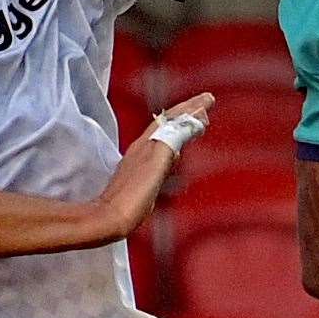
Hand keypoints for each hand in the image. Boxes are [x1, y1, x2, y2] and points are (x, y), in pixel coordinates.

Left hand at [98, 92, 214, 236]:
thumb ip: (173, 138)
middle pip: (167, 123)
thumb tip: (192, 121)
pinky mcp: (140, 178)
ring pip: (164, 136)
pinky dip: (174, 145)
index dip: (191, 107)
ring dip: (181, 127)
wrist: (109, 219)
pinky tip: (175, 154)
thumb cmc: (133, 194)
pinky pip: (162, 152)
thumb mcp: (158, 160)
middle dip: (187, 112)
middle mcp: (142, 148)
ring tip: (195, 124)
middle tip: (205, 104)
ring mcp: (140, 163)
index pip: (173, 117)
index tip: (208, 98)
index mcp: (148, 143)